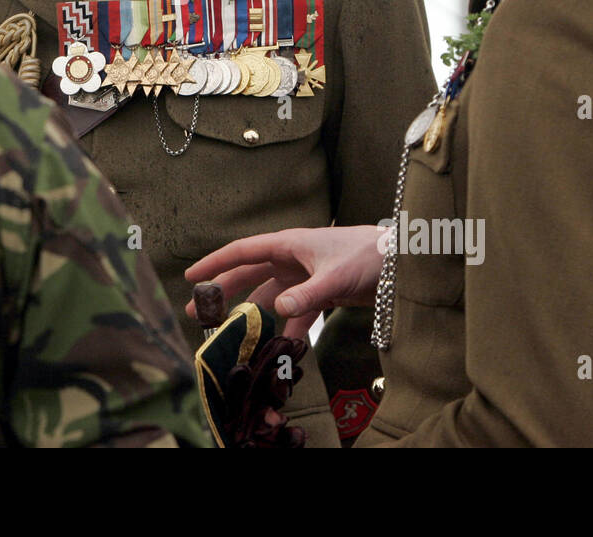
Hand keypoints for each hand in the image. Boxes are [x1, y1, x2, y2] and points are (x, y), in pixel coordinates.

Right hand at [185, 226, 386, 338]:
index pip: (242, 251)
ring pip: (270, 296)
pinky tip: (282, 347)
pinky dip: (289, 328)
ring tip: (235, 337)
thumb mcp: (336, 276)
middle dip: (224, 293)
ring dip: (254, 316)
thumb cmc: (367, 256)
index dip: (215, 264)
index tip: (191, 277)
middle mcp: (291, 259)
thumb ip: (307, 295)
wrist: (402, 262)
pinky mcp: (320, 292)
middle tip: (198, 314)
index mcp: (288, 244)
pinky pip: (296, 312)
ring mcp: (305, 276)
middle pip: (249, 275)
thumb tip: (277, 310)